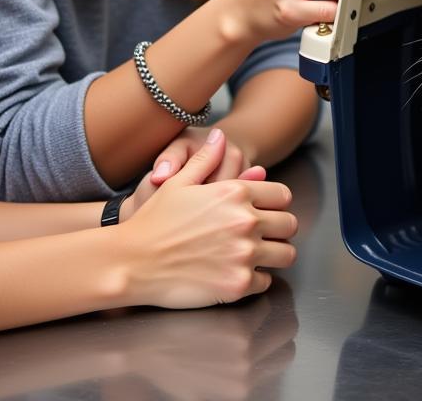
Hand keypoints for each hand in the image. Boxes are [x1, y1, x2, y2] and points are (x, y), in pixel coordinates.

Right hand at [120, 128, 297, 308]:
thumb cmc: (153, 220)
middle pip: (289, 225)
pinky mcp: (238, 285)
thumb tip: (221, 137)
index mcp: (236, 193)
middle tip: (264, 234)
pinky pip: (266, 282)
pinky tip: (239, 272)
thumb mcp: (179, 181)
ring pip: (286, 254)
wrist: (132, 261)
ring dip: (274, 254)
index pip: (282, 196)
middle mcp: (246, 221)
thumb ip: (206, 158)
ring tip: (258, 255)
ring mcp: (244, 255)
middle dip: (279, 229)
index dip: (276, 203)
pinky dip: (257, 279)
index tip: (267, 210)